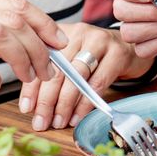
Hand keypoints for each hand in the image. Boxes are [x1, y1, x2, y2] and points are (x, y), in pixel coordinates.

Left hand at [18, 23, 151, 130]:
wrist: (130, 47)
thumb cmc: (95, 57)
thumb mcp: (71, 58)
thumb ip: (52, 73)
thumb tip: (32, 105)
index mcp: (61, 33)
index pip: (40, 61)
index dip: (31, 86)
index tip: (26, 109)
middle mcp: (78, 33)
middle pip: (57, 69)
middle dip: (46, 100)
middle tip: (41, 122)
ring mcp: (99, 41)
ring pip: (76, 76)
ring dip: (64, 104)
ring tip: (58, 122)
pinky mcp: (117, 53)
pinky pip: (97, 83)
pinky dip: (85, 104)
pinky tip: (77, 117)